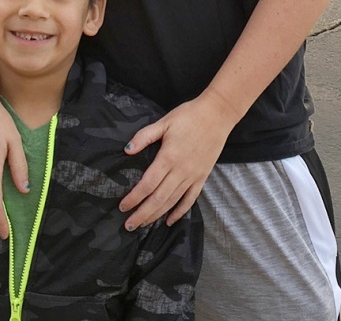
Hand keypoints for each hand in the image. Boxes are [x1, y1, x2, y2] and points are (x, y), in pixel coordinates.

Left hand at [119, 91, 236, 229]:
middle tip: (129, 225)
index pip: (147, 184)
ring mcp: (192, 176)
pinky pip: (190, 199)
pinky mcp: (202, 177)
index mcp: (168, 157)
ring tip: (143, 224)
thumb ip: (145, 136)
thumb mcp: (164, 122)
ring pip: (172, 201)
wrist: (217, 115)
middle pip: (158, 198)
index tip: (122, 206)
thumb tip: (127, 150)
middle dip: (142, 214)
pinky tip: (170, 221)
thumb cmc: (189, 116)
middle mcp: (180, 171)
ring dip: (157, 215)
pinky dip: (180, 212)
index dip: (134, 198)